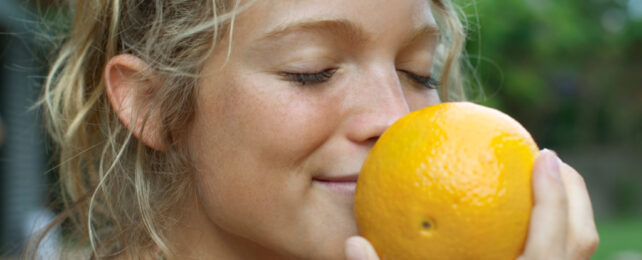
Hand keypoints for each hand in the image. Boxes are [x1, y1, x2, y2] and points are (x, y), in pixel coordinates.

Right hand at [344, 149, 598, 259]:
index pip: (553, 242)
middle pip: (581, 240)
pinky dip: (554, 233)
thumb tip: (351, 243)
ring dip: (568, 212)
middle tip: (549, 159)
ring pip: (577, 253)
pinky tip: (524, 223)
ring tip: (543, 184)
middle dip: (574, 193)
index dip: (554, 196)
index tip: (544, 155)